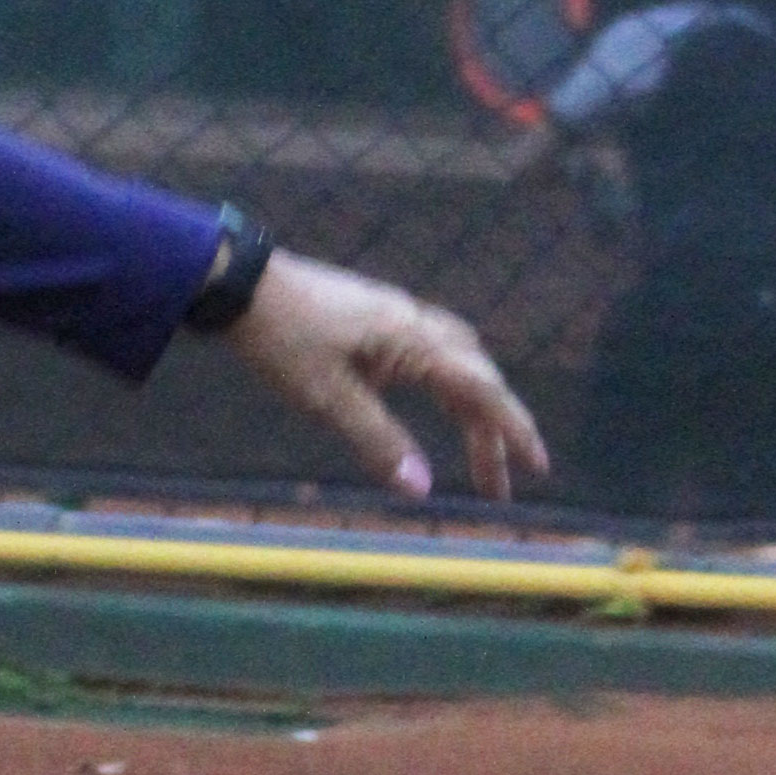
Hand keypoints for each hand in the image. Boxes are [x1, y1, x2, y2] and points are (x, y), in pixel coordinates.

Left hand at [232, 247, 549, 500]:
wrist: (239, 284)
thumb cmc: (281, 339)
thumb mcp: (327, 399)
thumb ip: (378, 441)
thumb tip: (422, 489)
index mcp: (414, 341)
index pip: (482, 391)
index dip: (512, 431)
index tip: (536, 468)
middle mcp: (416, 323)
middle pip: (476, 379)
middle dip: (493, 433)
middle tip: (499, 485)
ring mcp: (397, 316)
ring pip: (456, 364)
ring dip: (471, 411)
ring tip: (477, 456)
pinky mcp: (376, 317)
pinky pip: (431, 353)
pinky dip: (446, 387)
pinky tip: (434, 406)